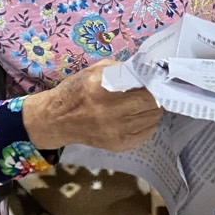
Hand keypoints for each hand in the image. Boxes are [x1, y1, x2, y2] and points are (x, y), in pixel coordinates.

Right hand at [22, 61, 160, 151]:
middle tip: (152, 90)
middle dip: (156, 95)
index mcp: (105, 90)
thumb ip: (121, 69)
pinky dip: (147, 123)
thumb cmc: (76, 91)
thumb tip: (147, 71)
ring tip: (143, 103)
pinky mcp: (119, 145)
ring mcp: (117, 132)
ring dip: (153, 109)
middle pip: (154, 105)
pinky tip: (137, 116)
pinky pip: (147, 132)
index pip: (146, 89)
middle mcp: (112, 113)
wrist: (58, 120)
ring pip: (154, 119)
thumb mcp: (95, 71)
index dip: (155, 83)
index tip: (156, 79)